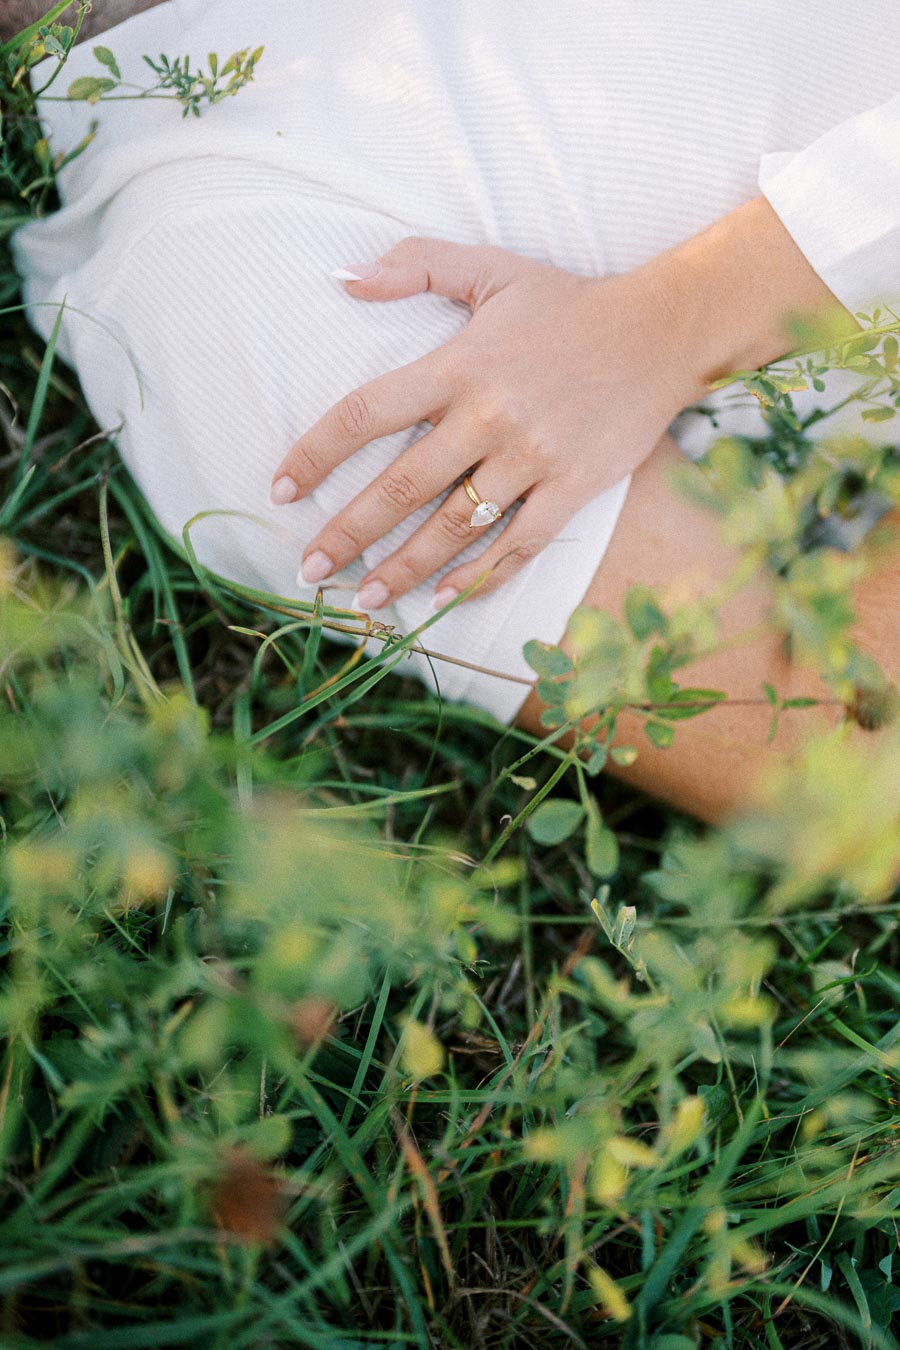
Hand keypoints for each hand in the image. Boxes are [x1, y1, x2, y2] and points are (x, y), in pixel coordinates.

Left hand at [270, 204, 842, 612]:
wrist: (664, 332)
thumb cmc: (569, 303)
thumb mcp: (492, 267)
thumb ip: (416, 265)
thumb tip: (344, 279)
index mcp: (459, 364)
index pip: (366, 413)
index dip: (316, 454)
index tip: (281, 490)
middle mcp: (489, 416)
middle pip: (401, 486)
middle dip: (347, 533)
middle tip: (309, 570)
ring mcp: (533, 458)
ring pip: (454, 527)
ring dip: (403, 568)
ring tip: (364, 600)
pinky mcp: (573, 488)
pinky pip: (519, 545)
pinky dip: (480, 576)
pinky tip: (443, 599)